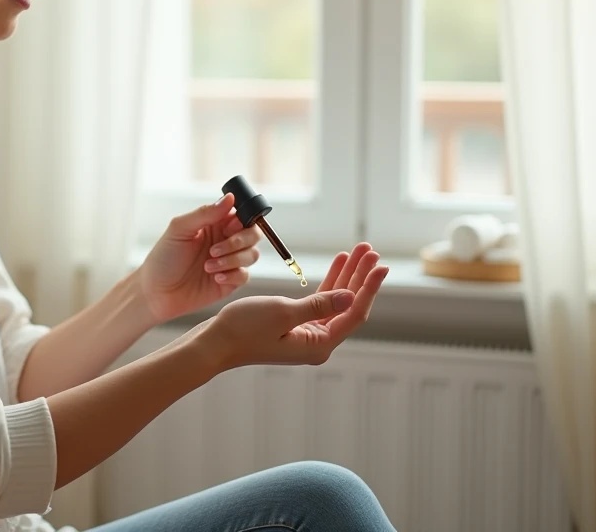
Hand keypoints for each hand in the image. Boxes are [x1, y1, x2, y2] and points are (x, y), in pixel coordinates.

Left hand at [136, 193, 261, 323]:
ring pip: (252, 255)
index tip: (228, 227)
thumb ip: (205, 213)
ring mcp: (228, 262)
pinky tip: (214, 277)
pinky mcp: (229, 282)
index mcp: (214, 224)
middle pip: (253, 234)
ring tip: (208, 266)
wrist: (155, 292)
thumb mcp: (179, 229)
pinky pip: (245, 275)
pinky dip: (232, 275)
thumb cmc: (163, 258)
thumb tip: (230, 198)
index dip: (241, 220)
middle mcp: (224, 241)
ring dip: (232, 259)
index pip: (242, 215)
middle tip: (214, 249)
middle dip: (239, 241)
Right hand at [201, 243, 388, 371]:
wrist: (214, 343)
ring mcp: (306, 334)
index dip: (369, 287)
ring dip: (346, 275)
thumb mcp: (283, 313)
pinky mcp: (294, 325)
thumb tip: (350, 297)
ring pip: (335, 300)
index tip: (381, 266)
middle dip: (360, 276)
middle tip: (370, 250)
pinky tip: (338, 263)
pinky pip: (319, 301)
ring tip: (358, 251)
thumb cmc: (243, 330)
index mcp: (319, 345)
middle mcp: (317, 342)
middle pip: (348, 304)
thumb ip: (319, 305)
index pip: (354, 312)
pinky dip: (329, 281)